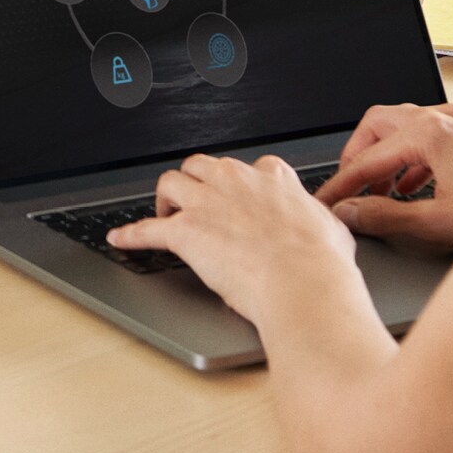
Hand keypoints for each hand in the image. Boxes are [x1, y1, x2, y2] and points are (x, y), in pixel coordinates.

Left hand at [107, 154, 359, 326]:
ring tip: (163, 215)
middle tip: (195, 204)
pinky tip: (120, 238)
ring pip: (171, 182)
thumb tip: (327, 228)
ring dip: (165, 199)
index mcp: (271, 179)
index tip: (236, 197)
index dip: (238, 185)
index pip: (249, 169)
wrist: (303, 285)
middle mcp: (235, 181)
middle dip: (196, 183)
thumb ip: (320, 222)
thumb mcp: (332, 231)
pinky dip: (130, 234)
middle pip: (202, 166)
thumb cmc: (321, 265)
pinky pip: (147, 229)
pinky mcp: (185, 232)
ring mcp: (207, 203)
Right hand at [316, 103, 452, 252]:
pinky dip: (408, 156)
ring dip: (384, 156)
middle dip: (357, 155)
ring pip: (403, 125)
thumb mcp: (440, 224)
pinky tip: (412, 185)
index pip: (367, 157)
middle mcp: (444, 118)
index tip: (325, 202)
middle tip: (347, 188)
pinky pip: (427, 133)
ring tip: (376, 191)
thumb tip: (350, 212)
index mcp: (430, 134)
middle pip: (379, 123)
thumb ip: (387, 217)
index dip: (341, 183)